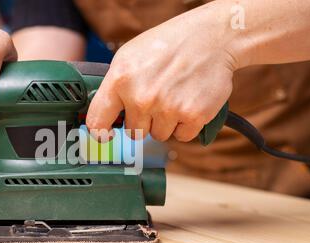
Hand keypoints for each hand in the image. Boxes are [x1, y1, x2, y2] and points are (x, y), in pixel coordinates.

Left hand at [86, 4, 236, 141]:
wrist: (211, 38)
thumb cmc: (168, 45)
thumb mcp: (129, 56)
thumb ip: (114, 86)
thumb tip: (106, 114)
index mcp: (120, 80)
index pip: (97, 121)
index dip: (101, 132)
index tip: (106, 136)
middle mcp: (141, 97)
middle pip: (134, 132)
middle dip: (144, 120)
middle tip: (156, 98)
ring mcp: (167, 108)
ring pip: (159, 135)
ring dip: (166, 122)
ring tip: (174, 96)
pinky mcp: (193, 116)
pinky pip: (182, 136)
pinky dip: (186, 124)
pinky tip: (188, 102)